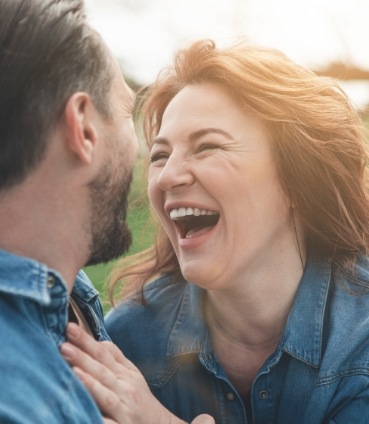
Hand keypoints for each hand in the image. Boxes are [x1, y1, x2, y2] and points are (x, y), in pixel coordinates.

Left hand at [60, 323, 213, 423]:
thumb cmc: (140, 399)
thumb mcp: (132, 374)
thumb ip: (116, 357)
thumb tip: (99, 341)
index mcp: (124, 373)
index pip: (103, 353)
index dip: (87, 340)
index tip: (69, 327)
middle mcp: (124, 388)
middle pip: (102, 370)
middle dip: (83, 357)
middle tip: (63, 344)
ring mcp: (123, 409)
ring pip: (105, 394)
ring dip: (89, 382)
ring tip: (73, 371)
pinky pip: (107, 422)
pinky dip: (97, 415)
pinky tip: (84, 409)